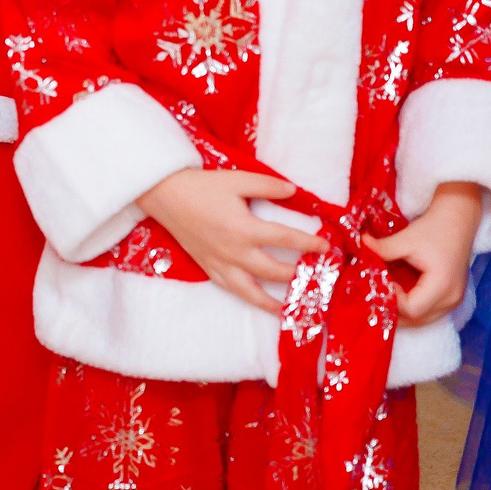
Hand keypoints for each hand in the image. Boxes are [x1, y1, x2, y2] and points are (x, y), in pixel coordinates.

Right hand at [138, 168, 323, 315]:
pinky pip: (231, 288)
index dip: (309, 244)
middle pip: (273, 271)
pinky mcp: (208, 266)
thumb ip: (267, 186)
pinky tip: (256, 300)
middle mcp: (235, 252)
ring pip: (251, 291)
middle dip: (297, 276)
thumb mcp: (237, 179)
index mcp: (245, 229)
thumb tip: (294, 192)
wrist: (164, 195)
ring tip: (289, 310)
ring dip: (272, 302)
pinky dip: (247, 298)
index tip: (326, 248)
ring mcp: (220, 263)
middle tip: (315, 277)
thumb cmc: (201, 186)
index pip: (286, 240)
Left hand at [366, 183, 484, 326]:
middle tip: (373, 296)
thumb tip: (359, 246)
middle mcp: (451, 299)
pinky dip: (410, 308)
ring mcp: (453, 302)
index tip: (379, 282)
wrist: (457, 222)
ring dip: (401, 313)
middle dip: (393, 312)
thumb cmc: (434, 229)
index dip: (392, 300)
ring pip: (422, 320)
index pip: (412, 309)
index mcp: (442, 286)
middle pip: (417, 320)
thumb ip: (383, 248)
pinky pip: (428, 313)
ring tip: (383, 297)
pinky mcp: (451, 298)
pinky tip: (396, 295)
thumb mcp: (407, 238)